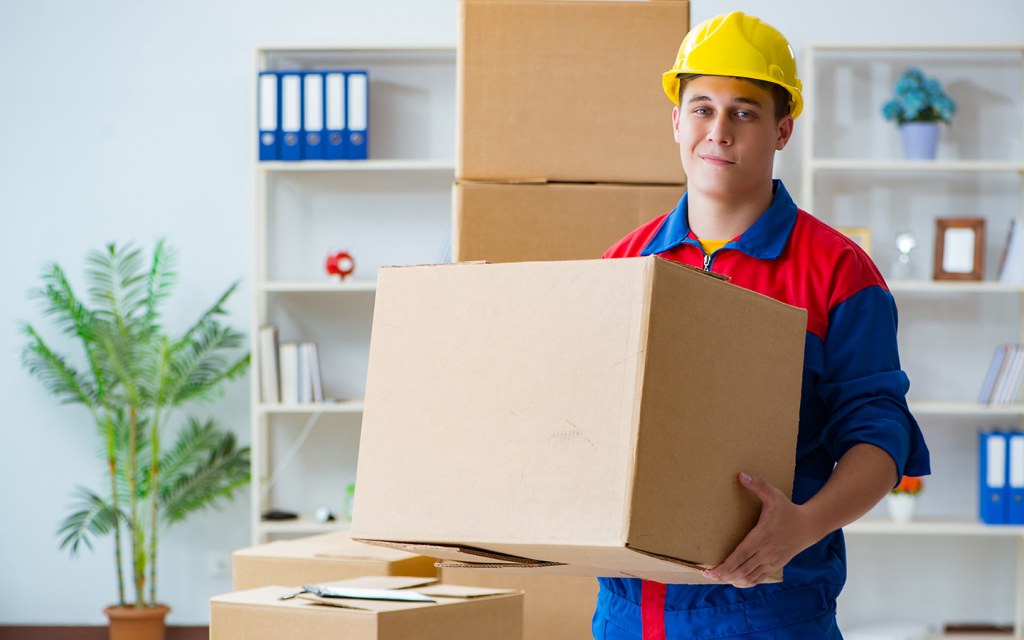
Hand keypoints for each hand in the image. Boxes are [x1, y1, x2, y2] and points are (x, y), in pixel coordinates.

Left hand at [701, 472, 816, 587]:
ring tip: (718, 578)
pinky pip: (758, 579)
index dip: (725, 566)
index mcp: (762, 537)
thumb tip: (740, 475)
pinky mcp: (775, 566)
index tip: (711, 571)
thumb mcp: (774, 495)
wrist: (808, 526)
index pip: (740, 556)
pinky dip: (745, 582)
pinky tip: (735, 580)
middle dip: (723, 576)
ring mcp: (771, 562)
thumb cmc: (788, 510)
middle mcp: (765, 553)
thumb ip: (757, 485)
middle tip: (708, 575)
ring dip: (732, 580)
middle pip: (741, 570)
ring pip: (749, 578)